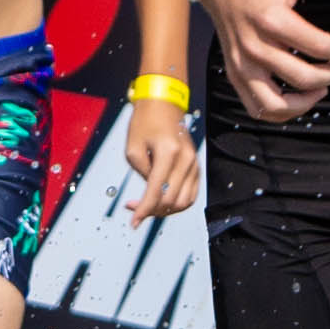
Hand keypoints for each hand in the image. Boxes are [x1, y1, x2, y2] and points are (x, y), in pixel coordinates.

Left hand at [121, 92, 198, 222]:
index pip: (156, 191)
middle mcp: (186, 160)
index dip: (143, 210)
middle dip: (151, 210)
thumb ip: (142, 173)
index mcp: (169, 152)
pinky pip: (190, 195)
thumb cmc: (144, 123)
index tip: (133, 222)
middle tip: (133, 208)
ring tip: (147, 205)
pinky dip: (176, 204)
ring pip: (184, 202)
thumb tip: (150, 195)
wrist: (163, 106)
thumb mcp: (132, 148)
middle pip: (171, 200)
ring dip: (164, 210)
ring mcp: (194, 164)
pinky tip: (161, 201)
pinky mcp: (196, 167)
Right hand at [197, 0, 329, 121]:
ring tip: (321, 87)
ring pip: (276, 104)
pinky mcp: (235, 74)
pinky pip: (258, 107)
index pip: (317, 46)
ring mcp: (242, 64)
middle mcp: (254, 46)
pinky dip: (281, 111)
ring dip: (305, 102)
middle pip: (302, 78)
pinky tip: (298, 97)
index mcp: (271, 19)